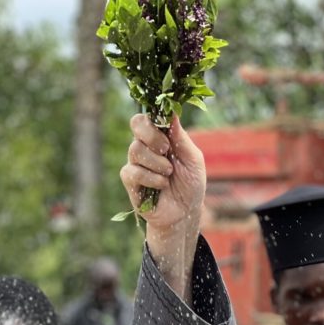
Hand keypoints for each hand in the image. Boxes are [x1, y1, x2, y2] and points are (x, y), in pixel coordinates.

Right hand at [120, 113, 205, 229]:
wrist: (185, 212)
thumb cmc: (190, 184)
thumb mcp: (193, 159)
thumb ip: (181, 137)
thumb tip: (171, 111)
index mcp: (160, 137)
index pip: (146, 117)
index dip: (154, 120)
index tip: (169, 135)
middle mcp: (145, 146)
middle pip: (136, 124)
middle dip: (154, 137)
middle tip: (167, 150)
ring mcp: (136, 163)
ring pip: (135, 149)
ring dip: (157, 163)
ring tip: (169, 174)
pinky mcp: (130, 181)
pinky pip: (133, 172)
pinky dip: (151, 178)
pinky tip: (162, 185)